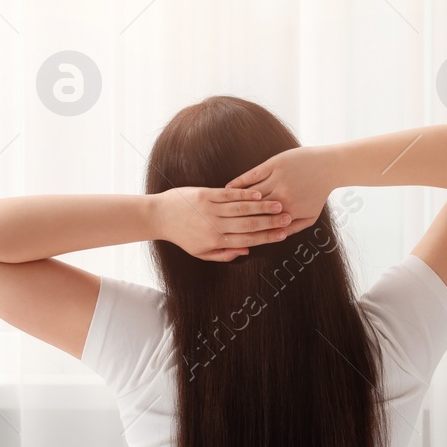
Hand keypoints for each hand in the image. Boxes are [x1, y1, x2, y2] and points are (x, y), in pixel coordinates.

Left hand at [154, 187, 292, 261]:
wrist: (159, 216)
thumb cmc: (181, 236)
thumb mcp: (201, 252)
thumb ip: (224, 253)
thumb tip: (246, 252)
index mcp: (216, 241)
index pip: (247, 240)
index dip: (267, 237)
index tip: (282, 234)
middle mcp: (215, 226)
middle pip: (248, 224)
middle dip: (270, 222)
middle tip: (287, 219)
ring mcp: (211, 209)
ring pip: (242, 208)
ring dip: (262, 207)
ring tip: (279, 205)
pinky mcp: (206, 195)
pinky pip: (229, 195)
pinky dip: (245, 194)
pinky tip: (258, 193)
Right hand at [226, 146, 333, 234]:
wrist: (328, 166)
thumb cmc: (319, 193)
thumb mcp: (310, 217)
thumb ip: (292, 229)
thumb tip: (275, 238)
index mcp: (288, 212)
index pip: (263, 224)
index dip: (248, 229)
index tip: (235, 233)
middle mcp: (281, 197)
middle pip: (253, 210)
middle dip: (237, 216)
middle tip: (222, 221)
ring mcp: (276, 180)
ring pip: (250, 194)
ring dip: (234, 200)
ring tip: (220, 207)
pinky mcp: (273, 165)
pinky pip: (251, 175)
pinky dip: (238, 183)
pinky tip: (228, 188)